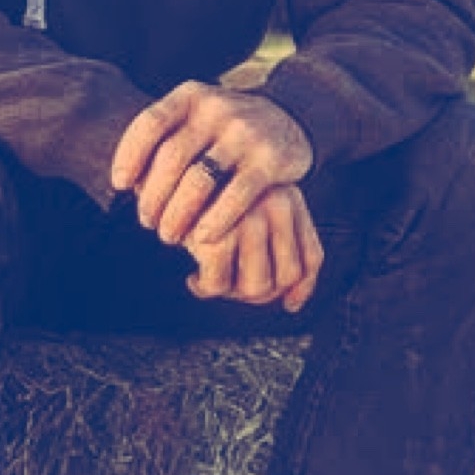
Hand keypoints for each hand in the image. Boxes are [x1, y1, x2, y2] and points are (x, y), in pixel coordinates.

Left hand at [111, 81, 321, 310]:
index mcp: (191, 96)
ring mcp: (245, 133)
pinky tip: (202, 238)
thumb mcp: (196, 118)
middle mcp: (217, 109)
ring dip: (178, 214)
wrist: (290, 118)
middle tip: (146, 221)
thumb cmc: (225, 130)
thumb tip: (128, 185)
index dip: (129, 156)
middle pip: (172, 157)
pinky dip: (215, 220)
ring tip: (169, 235)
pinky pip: (236, 196)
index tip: (119, 185)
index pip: (150, 124)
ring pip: (200, 180)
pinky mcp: (270, 160)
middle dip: (153, 196)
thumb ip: (166, 140)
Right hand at [185, 183, 322, 313]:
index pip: (311, 257)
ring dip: (233, 294)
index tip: (287, 303)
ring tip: (214, 279)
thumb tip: (292, 304)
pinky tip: (194, 278)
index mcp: (289, 198)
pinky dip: (204, 289)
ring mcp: (247, 220)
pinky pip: (218, 287)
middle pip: (285, 278)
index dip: (301, 289)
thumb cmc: (207, 198)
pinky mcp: (214, 235)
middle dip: (260, 293)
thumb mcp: (252, 210)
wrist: (163, 170)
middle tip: (234, 288)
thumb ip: (279, 247)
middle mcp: (275, 205)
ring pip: (256, 287)